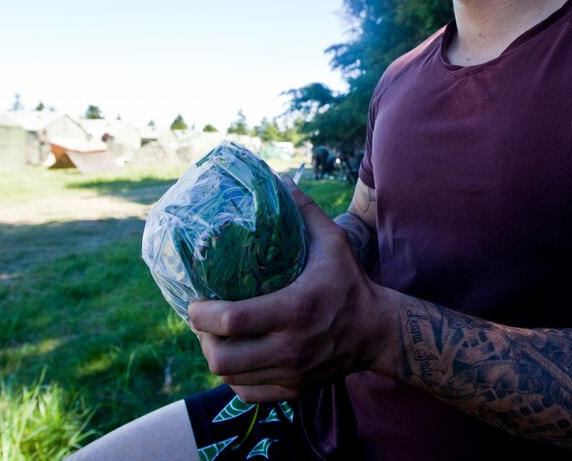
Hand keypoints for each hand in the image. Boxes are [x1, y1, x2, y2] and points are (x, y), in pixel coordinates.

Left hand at [189, 176, 388, 402]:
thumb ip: (304, 211)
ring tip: (215, 334)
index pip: (232, 320)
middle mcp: (290, 348)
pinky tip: (237, 356)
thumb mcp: (333, 242)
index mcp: (294, 310)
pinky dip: (233, 377)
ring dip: (215, 355)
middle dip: (202, 338)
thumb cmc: (349, 282)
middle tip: (203, 319)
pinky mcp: (293, 391)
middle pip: (222, 357)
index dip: (201, 314)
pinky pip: (245, 391)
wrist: (376, 332)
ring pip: (229, 377)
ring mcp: (291, 374)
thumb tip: (278, 179)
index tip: (195, 301)